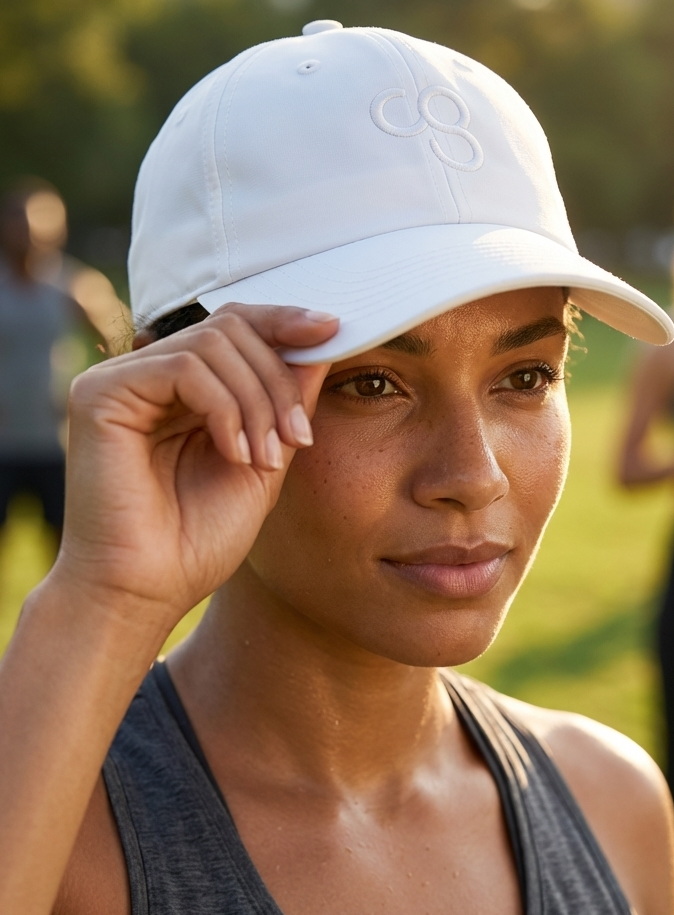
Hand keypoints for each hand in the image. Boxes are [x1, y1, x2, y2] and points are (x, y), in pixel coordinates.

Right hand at [55, 304, 335, 622]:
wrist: (145, 593)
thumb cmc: (196, 542)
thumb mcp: (264, 463)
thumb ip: (286, 402)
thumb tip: (323, 334)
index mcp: (181, 390)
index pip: (235, 326)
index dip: (284, 321)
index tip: (333, 330)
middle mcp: (146, 375)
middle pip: (229, 326)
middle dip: (278, 380)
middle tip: (298, 439)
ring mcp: (119, 381)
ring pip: (212, 344)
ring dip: (256, 402)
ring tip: (263, 461)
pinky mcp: (98, 393)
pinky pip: (182, 368)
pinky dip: (223, 409)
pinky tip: (233, 454)